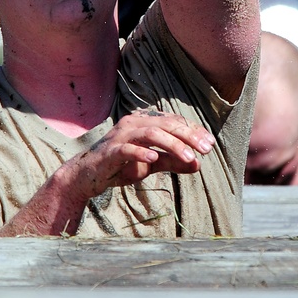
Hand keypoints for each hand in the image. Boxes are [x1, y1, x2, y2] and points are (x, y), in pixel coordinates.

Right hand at [57, 110, 213, 197]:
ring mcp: (120, 136)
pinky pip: (127, 149)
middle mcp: (133, 124)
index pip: (173, 121)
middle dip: (188, 136)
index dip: (193, 131)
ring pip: (151, 134)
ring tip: (189, 158)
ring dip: (173, 145)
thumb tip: (198, 164)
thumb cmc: (120, 166)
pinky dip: (142, 153)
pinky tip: (154, 159)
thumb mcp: (151, 164)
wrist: (87, 176)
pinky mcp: (110, 152)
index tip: (210, 144)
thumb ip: (172, 162)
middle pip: (166, 124)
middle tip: (205, 149)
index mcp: (143, 122)